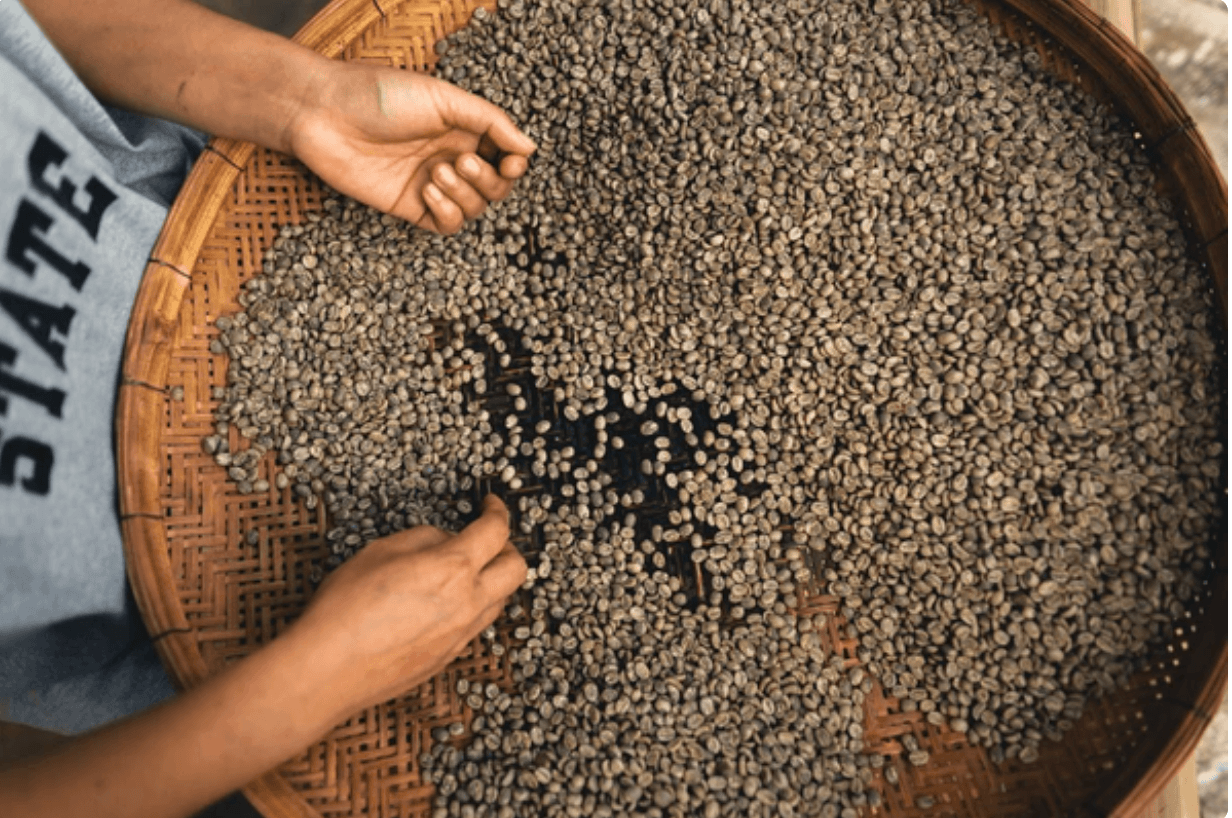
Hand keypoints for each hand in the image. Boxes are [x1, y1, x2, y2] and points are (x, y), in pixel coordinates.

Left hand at [286, 62, 535, 233]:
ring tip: (436, 172)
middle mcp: (451, 157)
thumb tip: (530, 147)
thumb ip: (490, 121)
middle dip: (488, 180)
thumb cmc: (379, 95)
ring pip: (475, 208)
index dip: (515, 164)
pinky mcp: (410, 207)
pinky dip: (448, 212)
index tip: (513, 161)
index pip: (506, 156)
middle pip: (495, 187)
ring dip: (465, 194)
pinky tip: (428, 191)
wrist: (324, 114)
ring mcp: (431, 184)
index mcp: (463, 129)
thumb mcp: (443, 97)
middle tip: (460, 162)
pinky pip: (447, 225)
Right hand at [289, 495, 525, 714]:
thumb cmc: (344, 609)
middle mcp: (468, 603)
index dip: (498, 511)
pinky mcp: (448, 658)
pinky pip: (475, 626)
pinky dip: (470, 608)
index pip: (496, 531)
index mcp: (453, 569)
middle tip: (486, 539)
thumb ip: (423, 538)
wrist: (327, 670)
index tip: (491, 505)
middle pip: (517, 569)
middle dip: (508, 547)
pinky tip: (441, 604)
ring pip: (499, 601)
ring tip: (460, 572)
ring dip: (490, 581)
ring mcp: (461, 635)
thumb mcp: (380, 551)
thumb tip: (444, 540)